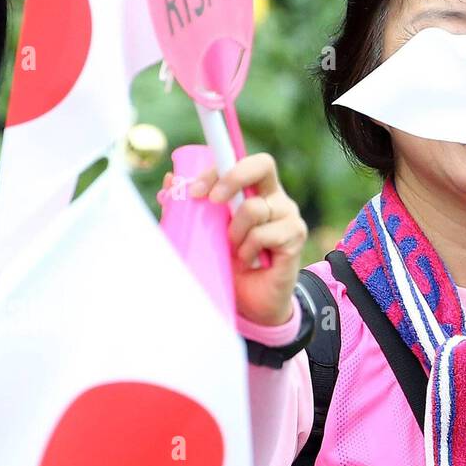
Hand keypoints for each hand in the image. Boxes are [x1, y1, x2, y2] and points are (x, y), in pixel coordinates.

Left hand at [162, 153, 306, 326]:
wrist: (252, 303)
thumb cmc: (229, 265)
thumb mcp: (203, 235)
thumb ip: (188, 210)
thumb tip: (170, 181)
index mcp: (254, 191)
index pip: (242, 162)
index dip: (219, 168)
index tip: (194, 190)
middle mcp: (275, 198)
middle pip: (262, 165)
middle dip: (232, 178)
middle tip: (213, 202)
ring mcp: (288, 216)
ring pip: (255, 208)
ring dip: (236, 231)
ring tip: (234, 249)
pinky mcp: (295, 236)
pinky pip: (265, 233)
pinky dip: (249, 248)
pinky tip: (249, 260)